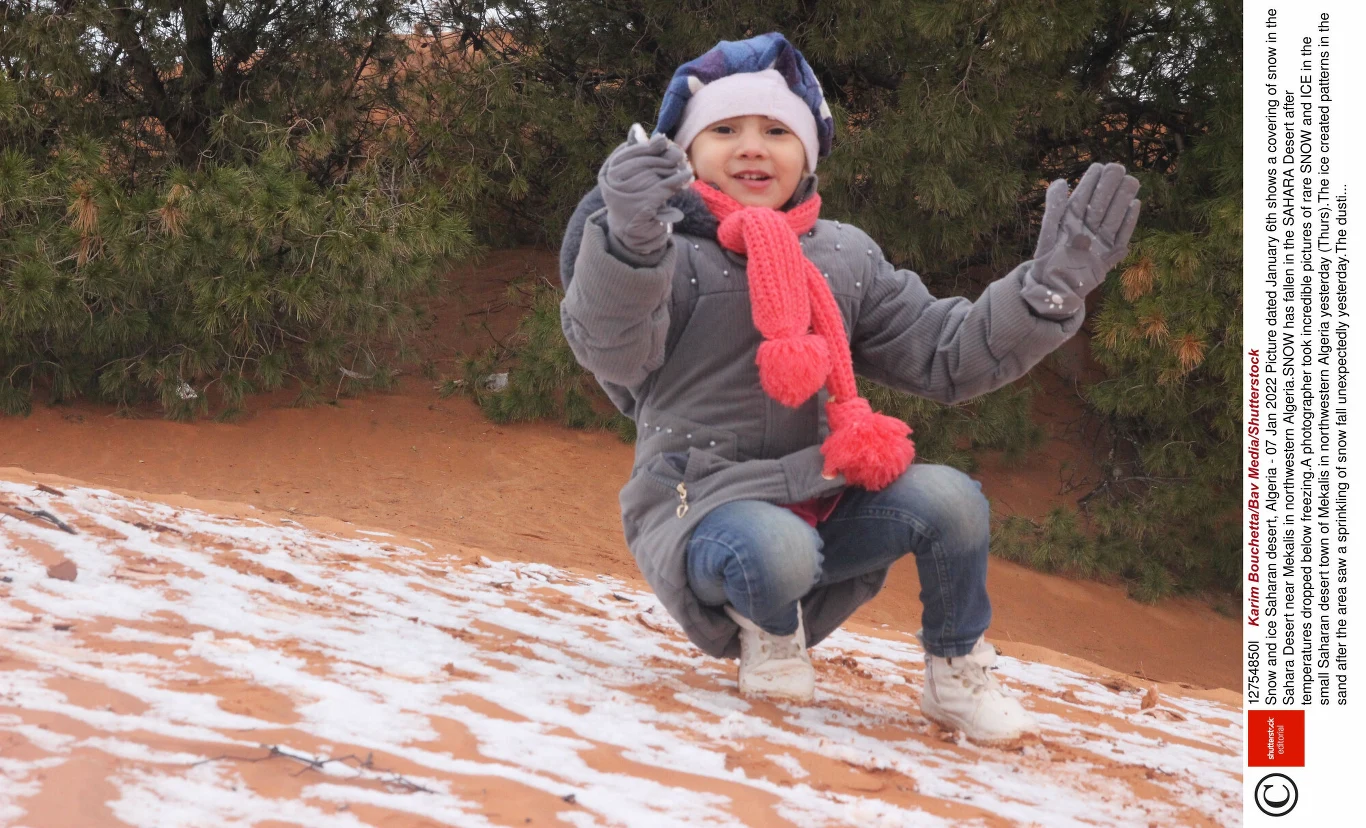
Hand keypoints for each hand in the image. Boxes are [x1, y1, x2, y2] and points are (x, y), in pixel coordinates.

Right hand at [599, 123, 693, 256]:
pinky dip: (678, 180)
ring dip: (673, 167)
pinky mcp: (643, 204)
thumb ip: (635, 154)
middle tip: (679, 154)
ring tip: (685, 165)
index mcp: (608, 173)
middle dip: (664, 156)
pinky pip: (664, 186)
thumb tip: (637, 128)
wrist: (632, 235)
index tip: (664, 140)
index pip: (630, 151)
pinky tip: (687, 176)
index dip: (649, 146)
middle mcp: (613, 184)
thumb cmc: (633, 201)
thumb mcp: (632, 177)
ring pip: (656, 172)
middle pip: (644, 161)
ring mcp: (627, 195)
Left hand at [1024, 163, 1140, 316]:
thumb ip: (1054, 207)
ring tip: (1131, 181)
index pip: (1084, 197)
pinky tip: (1135, 204)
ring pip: (1113, 216)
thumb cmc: (1048, 259)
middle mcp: (1089, 228)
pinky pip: (1121, 236)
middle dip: (1110, 186)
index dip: (1091, 182)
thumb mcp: (1049, 230)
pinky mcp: (1109, 256)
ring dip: (1122, 199)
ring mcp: (1100, 241)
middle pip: (1102, 203)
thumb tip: (1061, 182)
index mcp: (1072, 220)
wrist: (1053, 287)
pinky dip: (1128, 222)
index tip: (1099, 166)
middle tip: (1118, 168)